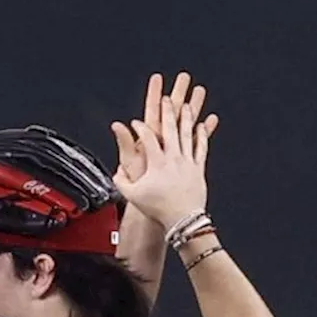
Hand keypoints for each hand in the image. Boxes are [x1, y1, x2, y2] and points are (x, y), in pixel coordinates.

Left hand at [111, 72, 218, 183]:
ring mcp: (173, 147)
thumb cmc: (139, 183)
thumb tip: (116, 125)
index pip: (151, 111)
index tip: (157, 78)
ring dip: (193, 107)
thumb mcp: (129, 161)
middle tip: (183, 77)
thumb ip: (125, 142)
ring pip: (185, 122)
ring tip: (199, 91)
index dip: (154, 94)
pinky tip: (210, 120)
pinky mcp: (184, 157)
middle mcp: (161, 140)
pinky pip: (197, 141)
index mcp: (149, 138)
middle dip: (177, 93)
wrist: (151, 201)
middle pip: (170, 112)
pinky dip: (204, 131)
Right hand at [112, 96, 208, 228]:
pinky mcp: (198, 169)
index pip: (147, 138)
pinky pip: (201, 148)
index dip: (140, 128)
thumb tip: (115, 173)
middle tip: (166, 97)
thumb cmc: (159, 209)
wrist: (182, 219)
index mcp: (156, 163)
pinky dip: (201, 136)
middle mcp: (173, 159)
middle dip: (168, 111)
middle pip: (170, 129)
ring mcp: (187, 162)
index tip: (136, 123)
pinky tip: (201, 126)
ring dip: (186, 118)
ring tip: (186, 104)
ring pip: (187, 134)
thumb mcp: (133, 195)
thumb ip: (121, 182)